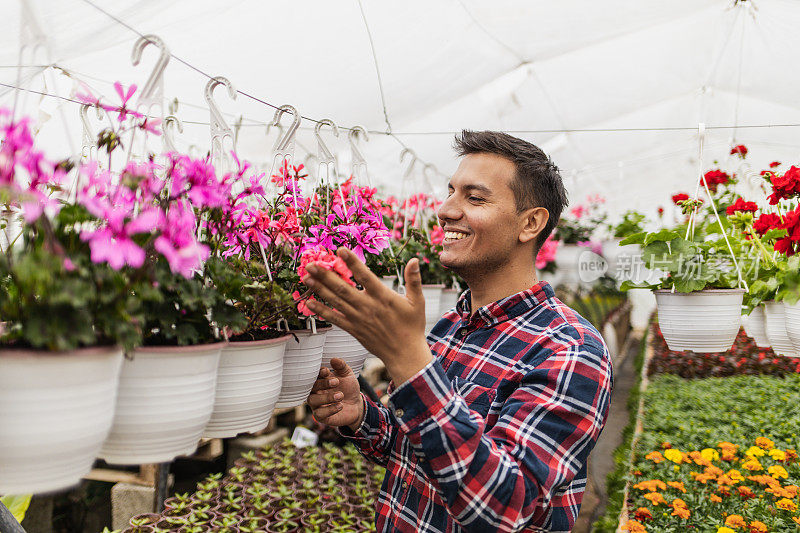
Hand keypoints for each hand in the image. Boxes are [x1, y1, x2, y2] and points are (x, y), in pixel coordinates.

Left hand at [303, 248, 432, 385]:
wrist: (404, 354)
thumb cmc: (412, 326)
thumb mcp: (417, 302)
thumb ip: (414, 280)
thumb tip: (415, 260)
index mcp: (383, 297)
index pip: (365, 276)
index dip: (352, 263)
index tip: (340, 250)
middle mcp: (368, 307)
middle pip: (344, 288)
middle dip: (326, 275)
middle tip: (311, 264)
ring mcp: (359, 319)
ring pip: (336, 301)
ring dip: (320, 289)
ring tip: (306, 277)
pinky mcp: (353, 329)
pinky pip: (335, 319)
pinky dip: (321, 311)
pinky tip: (309, 303)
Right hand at [307, 358, 362, 428]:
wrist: (357, 405)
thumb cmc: (348, 388)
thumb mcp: (347, 375)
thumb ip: (341, 366)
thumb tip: (334, 359)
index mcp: (320, 381)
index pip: (313, 376)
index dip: (319, 373)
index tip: (328, 371)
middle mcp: (315, 392)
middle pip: (310, 387)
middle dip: (323, 384)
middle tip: (336, 382)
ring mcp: (317, 405)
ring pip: (312, 400)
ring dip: (326, 397)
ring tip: (340, 395)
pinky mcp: (321, 416)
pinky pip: (319, 414)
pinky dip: (329, 409)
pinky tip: (340, 405)